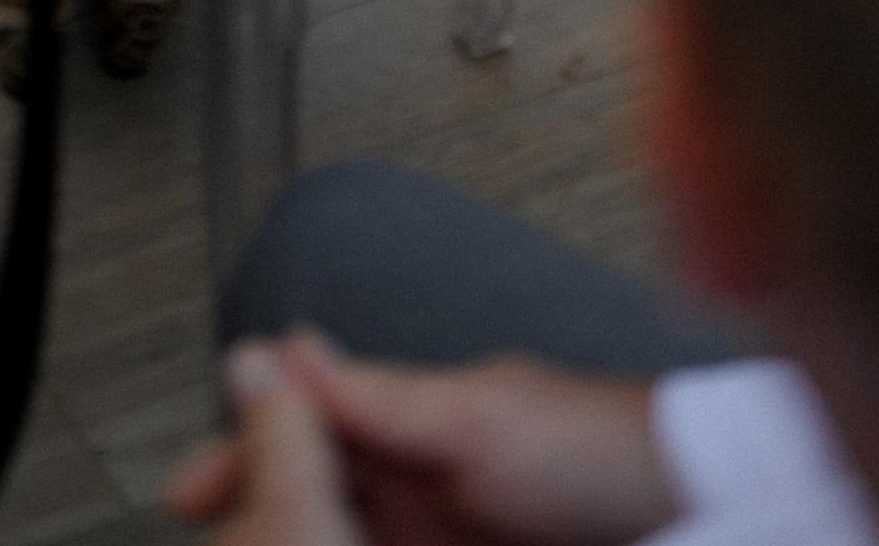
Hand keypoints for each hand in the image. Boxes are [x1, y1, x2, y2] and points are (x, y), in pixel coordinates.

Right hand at [168, 339, 673, 545]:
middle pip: (309, 501)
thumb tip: (276, 352)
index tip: (186, 495)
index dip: (241, 460)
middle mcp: (409, 484)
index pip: (296, 436)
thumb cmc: (592, 448)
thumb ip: (376, 396)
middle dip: (264, 518)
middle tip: (222, 538)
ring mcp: (436, 541)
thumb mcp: (475, 420)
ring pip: (345, 534)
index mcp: (401, 425)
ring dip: (305, 535)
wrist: (691, 513)